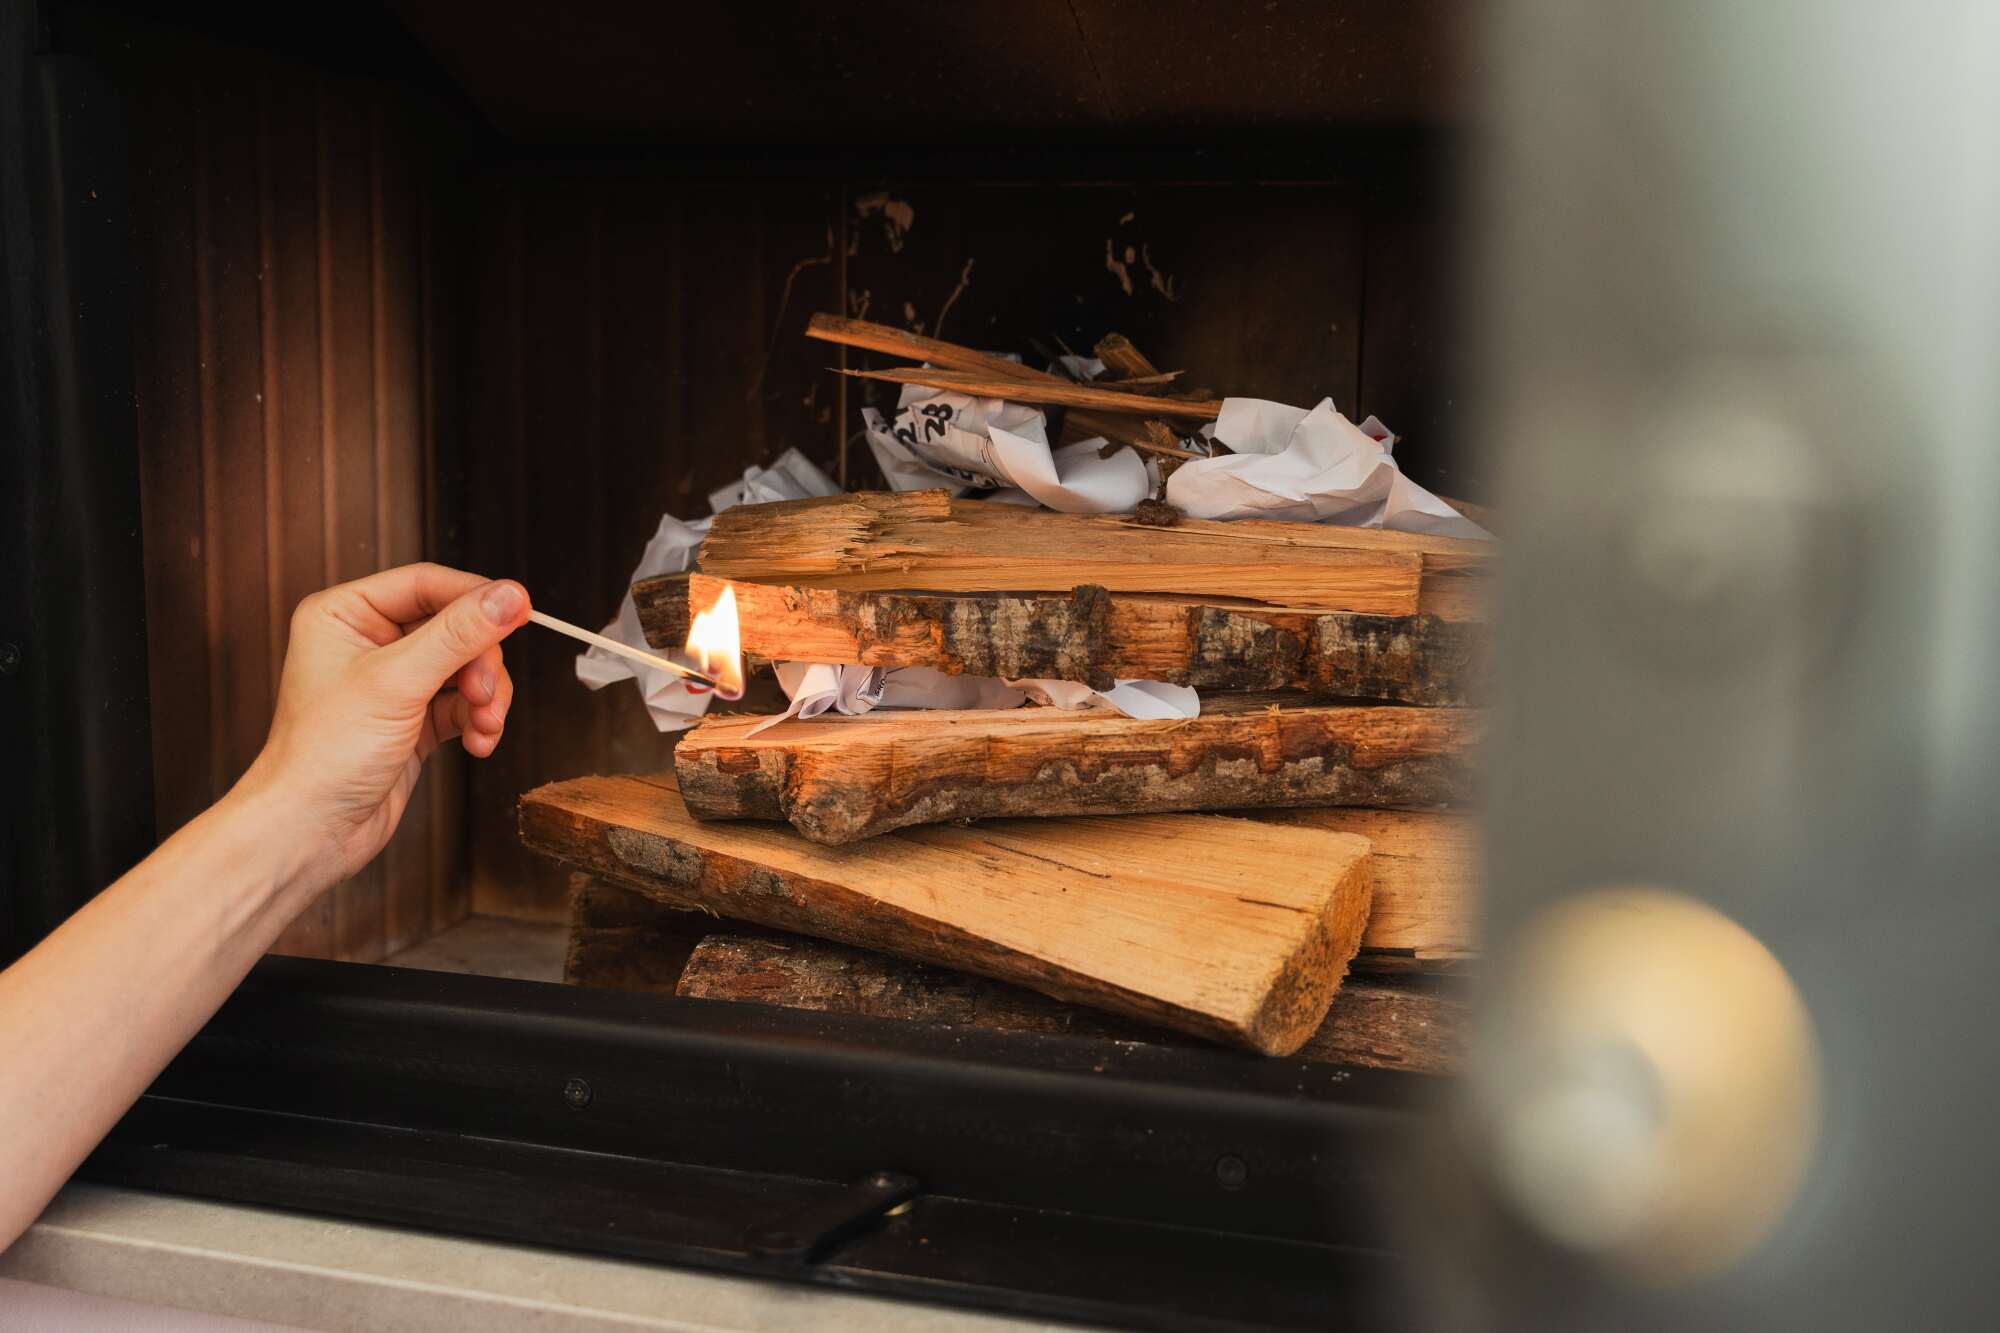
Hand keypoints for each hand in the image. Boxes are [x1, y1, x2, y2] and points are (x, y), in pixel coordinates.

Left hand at [238, 563, 529, 896]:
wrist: (310, 832)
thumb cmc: (322, 756)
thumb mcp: (397, 683)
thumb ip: (458, 635)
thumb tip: (510, 597)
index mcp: (346, 615)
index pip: (427, 584)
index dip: (476, 597)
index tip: (520, 610)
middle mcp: (369, 643)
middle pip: (456, 627)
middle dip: (481, 664)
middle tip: (484, 693)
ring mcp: (393, 684)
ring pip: (467, 668)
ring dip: (487, 698)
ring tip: (485, 725)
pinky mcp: (412, 720)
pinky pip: (464, 705)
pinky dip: (479, 722)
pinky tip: (479, 742)